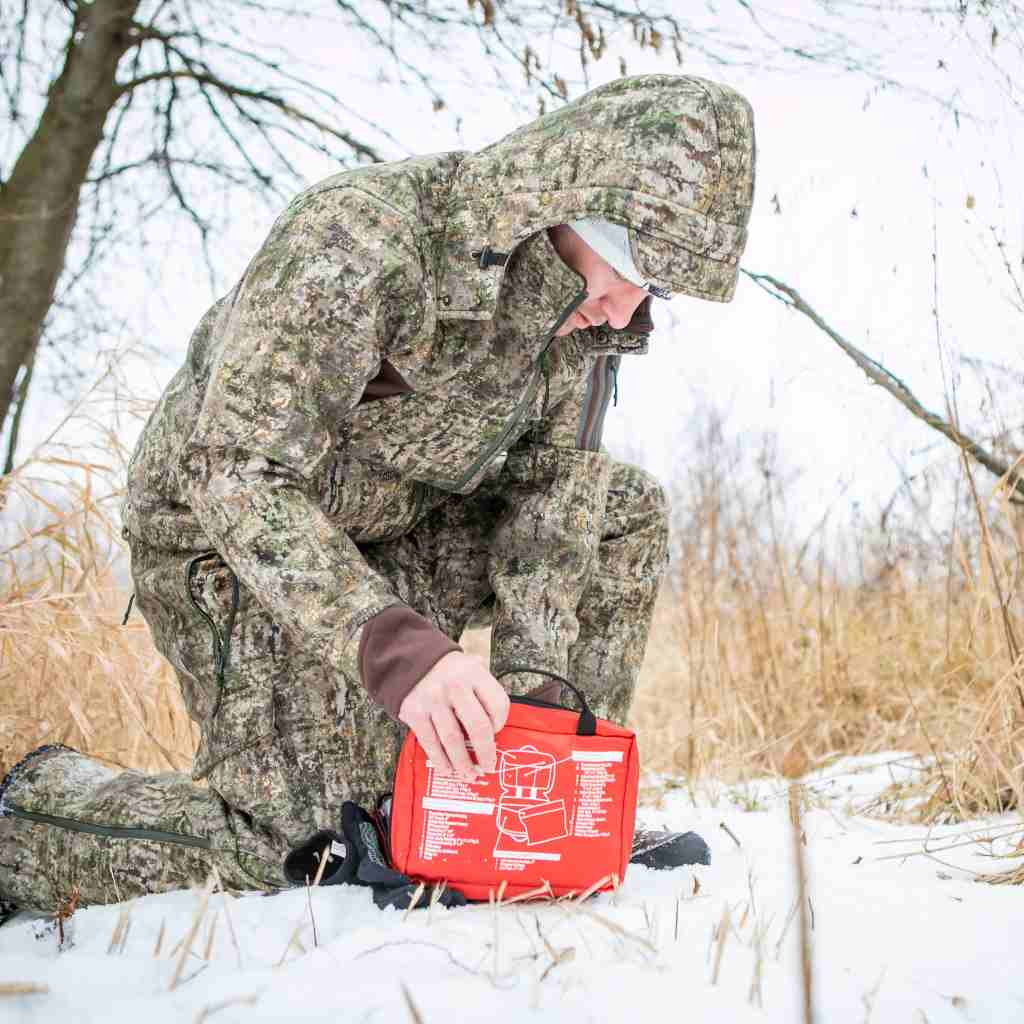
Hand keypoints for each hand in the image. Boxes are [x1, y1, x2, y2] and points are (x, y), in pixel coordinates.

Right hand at [398, 652, 509, 780]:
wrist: (409, 659)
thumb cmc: (448, 671)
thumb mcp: (471, 667)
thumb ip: (484, 690)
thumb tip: (496, 727)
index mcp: (474, 674)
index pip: (497, 704)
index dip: (501, 723)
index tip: (497, 733)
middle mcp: (455, 686)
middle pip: (478, 726)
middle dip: (486, 753)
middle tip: (489, 767)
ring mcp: (433, 700)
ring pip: (453, 740)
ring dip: (463, 764)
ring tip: (469, 775)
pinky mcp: (415, 713)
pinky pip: (430, 743)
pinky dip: (441, 761)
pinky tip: (448, 770)